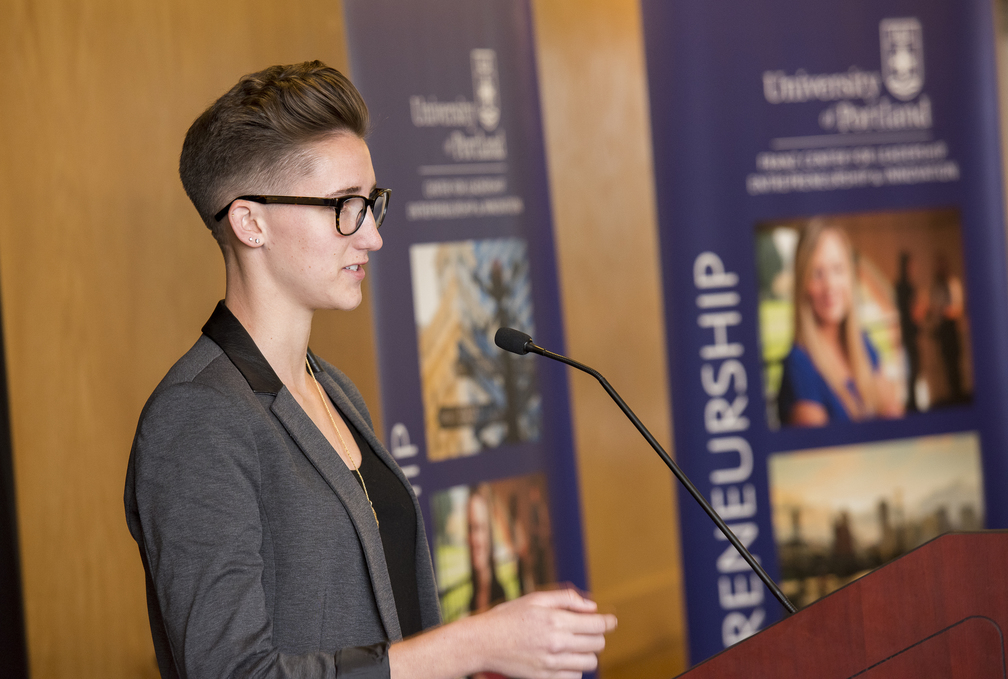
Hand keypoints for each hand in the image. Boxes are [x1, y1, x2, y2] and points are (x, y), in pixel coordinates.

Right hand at [472, 588, 617, 678]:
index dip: (608, 622)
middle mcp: (557, 643)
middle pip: (597, 644)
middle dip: (597, 635)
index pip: (597, 624)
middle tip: (588, 630)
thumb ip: (566, 599)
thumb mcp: (535, 599)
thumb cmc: (508, 617)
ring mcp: (552, 663)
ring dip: (588, 653)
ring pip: (589, 662)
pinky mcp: (546, 677)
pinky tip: (565, 658)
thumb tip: (592, 607)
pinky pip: (574, 676)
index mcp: (556, 620)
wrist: (483, 642)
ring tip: (576, 645)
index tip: (611, 621)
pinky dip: (574, 667)